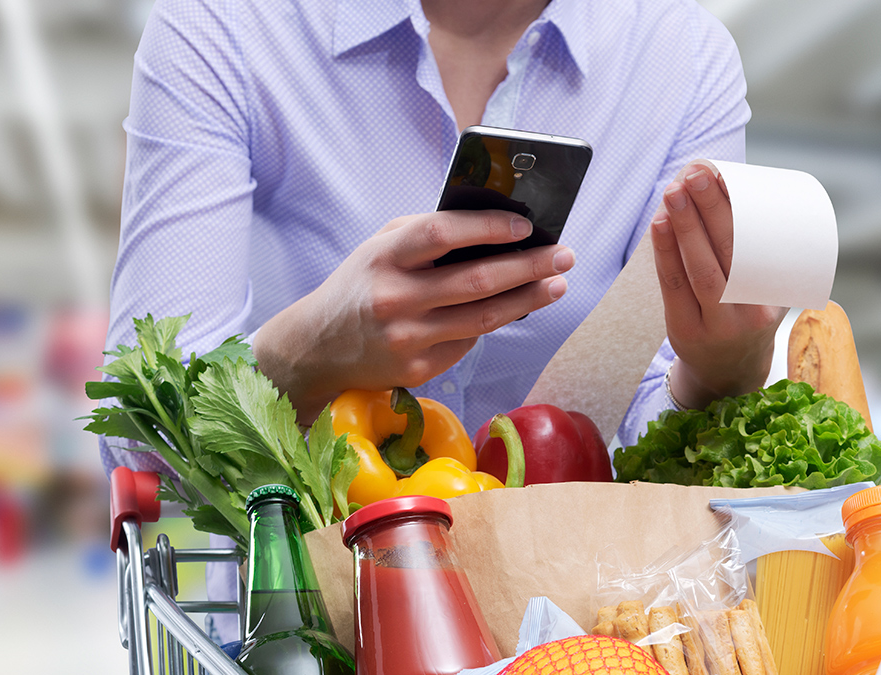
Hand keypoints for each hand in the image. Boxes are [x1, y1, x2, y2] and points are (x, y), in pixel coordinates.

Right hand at [254, 210, 573, 422]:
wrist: (317, 348)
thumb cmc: (361, 286)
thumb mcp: (380, 248)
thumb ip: (428, 234)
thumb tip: (496, 226)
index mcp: (383, 257)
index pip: (442, 234)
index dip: (488, 227)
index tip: (525, 225)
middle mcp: (394, 298)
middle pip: (476, 281)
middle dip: (529, 266)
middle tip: (564, 255)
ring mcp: (407, 339)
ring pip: (483, 318)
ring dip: (527, 299)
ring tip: (556, 284)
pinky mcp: (417, 370)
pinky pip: (469, 343)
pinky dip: (494, 323)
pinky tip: (515, 308)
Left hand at [651, 160, 786, 408]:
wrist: (729, 369)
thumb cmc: (746, 315)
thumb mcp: (764, 291)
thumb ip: (754, 251)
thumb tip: (725, 187)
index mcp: (774, 298)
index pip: (756, 248)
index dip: (738, 210)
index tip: (725, 176)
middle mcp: (749, 313)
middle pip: (729, 254)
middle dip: (711, 209)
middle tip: (697, 174)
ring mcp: (716, 324)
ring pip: (700, 269)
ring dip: (685, 226)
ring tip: (675, 191)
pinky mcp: (684, 329)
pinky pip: (673, 285)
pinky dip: (665, 251)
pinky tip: (659, 224)